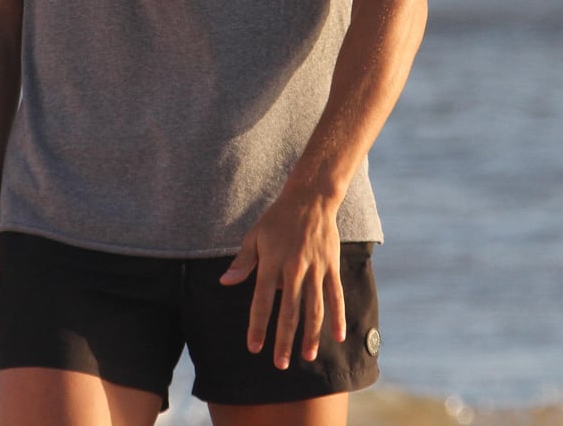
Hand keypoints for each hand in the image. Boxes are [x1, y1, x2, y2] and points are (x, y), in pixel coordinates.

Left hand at [218, 188, 345, 368]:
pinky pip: (335, 296)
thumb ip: (242, 263)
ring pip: (314, 308)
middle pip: (289, 311)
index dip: (258, 326)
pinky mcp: (331, 266)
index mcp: (271, 262)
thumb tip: (224, 283)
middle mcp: (294, 268)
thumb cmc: (277, 220)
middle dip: (284, 340)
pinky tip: (337, 337)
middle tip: (280, 364)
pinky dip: (338, 317)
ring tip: (307, 357)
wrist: (310, 199)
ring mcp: (315, 268)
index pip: (262, 301)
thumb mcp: (254, 236)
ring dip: (311, 335)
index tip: (254, 348)